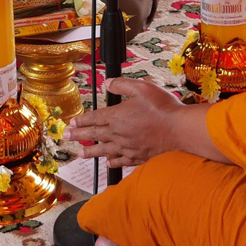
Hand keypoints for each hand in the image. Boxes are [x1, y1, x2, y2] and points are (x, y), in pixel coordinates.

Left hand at [66, 78, 184, 166]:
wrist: (180, 130)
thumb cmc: (162, 107)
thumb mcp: (141, 88)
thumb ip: (122, 84)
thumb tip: (106, 83)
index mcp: (117, 116)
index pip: (94, 118)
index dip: (81, 121)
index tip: (71, 124)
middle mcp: (119, 134)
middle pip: (95, 135)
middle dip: (78, 136)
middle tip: (66, 138)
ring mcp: (127, 147)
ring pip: (104, 150)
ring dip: (91, 151)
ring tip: (80, 154)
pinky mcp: (138, 157)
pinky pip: (120, 161)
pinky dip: (112, 161)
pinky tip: (108, 162)